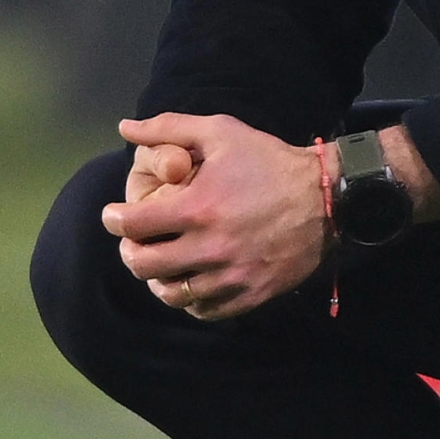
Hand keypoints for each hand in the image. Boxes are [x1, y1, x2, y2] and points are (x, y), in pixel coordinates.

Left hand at [101, 114, 328, 319]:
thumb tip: (125, 129)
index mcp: (197, 208)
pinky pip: (204, 310)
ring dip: (156, 279)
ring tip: (159, 264)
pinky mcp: (250, 294)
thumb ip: (168, 128)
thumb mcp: (220, 132)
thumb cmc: (269, 161)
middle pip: (145, 266)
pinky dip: (189, 299)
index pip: (132, 225)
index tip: (114, 216)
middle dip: (130, 252)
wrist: (325, 197)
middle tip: (134, 242)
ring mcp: (230, 276)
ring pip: (171, 294)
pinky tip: (189, 280)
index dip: (114, 220)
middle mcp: (210, 247)